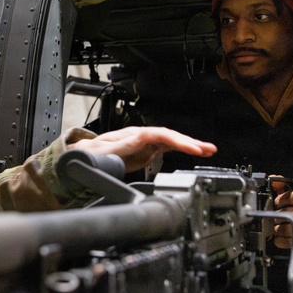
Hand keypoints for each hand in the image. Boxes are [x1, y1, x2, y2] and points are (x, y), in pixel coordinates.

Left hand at [69, 126, 215, 171]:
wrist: (83, 157)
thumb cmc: (89, 153)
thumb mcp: (100, 152)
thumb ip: (119, 148)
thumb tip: (138, 141)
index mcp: (132, 135)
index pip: (158, 135)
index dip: (175, 140)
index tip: (190, 148)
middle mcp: (141, 136)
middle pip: (169, 136)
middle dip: (189, 142)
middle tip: (208, 149)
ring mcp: (145, 143)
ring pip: (171, 141)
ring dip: (190, 145)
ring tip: (209, 150)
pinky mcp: (147, 151)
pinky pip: (168, 148)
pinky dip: (182, 150)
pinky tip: (195, 152)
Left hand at [272, 188, 292, 266]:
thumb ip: (287, 189)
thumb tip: (275, 179)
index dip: (282, 199)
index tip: (277, 203)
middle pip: (292, 212)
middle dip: (279, 215)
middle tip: (276, 218)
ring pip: (290, 228)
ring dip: (278, 229)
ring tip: (278, 229)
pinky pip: (291, 242)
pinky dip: (281, 241)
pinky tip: (281, 239)